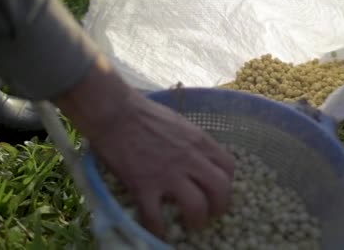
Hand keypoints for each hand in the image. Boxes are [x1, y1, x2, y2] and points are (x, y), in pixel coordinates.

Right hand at [55, 55, 234, 236]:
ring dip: (196, 220)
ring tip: (189, 224)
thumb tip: (196, 159)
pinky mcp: (144, 186)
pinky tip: (158, 231)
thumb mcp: (179, 123)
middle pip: (221, 190)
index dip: (227, 182)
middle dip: (220, 207)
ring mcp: (169, 174)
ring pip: (197, 207)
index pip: (229, 167)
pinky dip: (159, 229)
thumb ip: (192, 143)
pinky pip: (156, 217)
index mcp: (200, 141)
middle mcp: (191, 159)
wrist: (115, 112)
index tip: (216, 190)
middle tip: (210, 213)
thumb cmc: (144, 113)